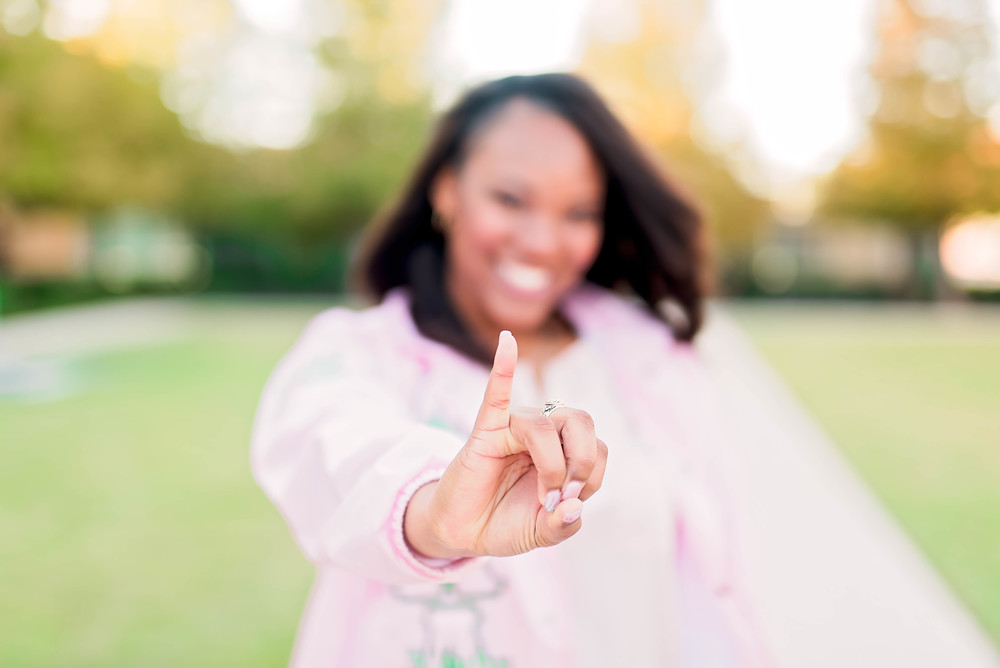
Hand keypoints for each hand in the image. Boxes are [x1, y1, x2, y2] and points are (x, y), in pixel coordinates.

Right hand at [404, 330, 607, 557]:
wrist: (464, 533)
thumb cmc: (506, 523)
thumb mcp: (542, 533)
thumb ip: (562, 525)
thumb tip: (575, 507)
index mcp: (564, 451)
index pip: (598, 447)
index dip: (593, 476)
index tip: (570, 505)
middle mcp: (543, 433)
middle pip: (580, 421)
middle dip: (583, 460)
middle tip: (566, 493)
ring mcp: (513, 429)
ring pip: (544, 424)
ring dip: (553, 465)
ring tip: (544, 496)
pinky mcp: (485, 431)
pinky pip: (495, 393)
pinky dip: (502, 366)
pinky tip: (507, 341)